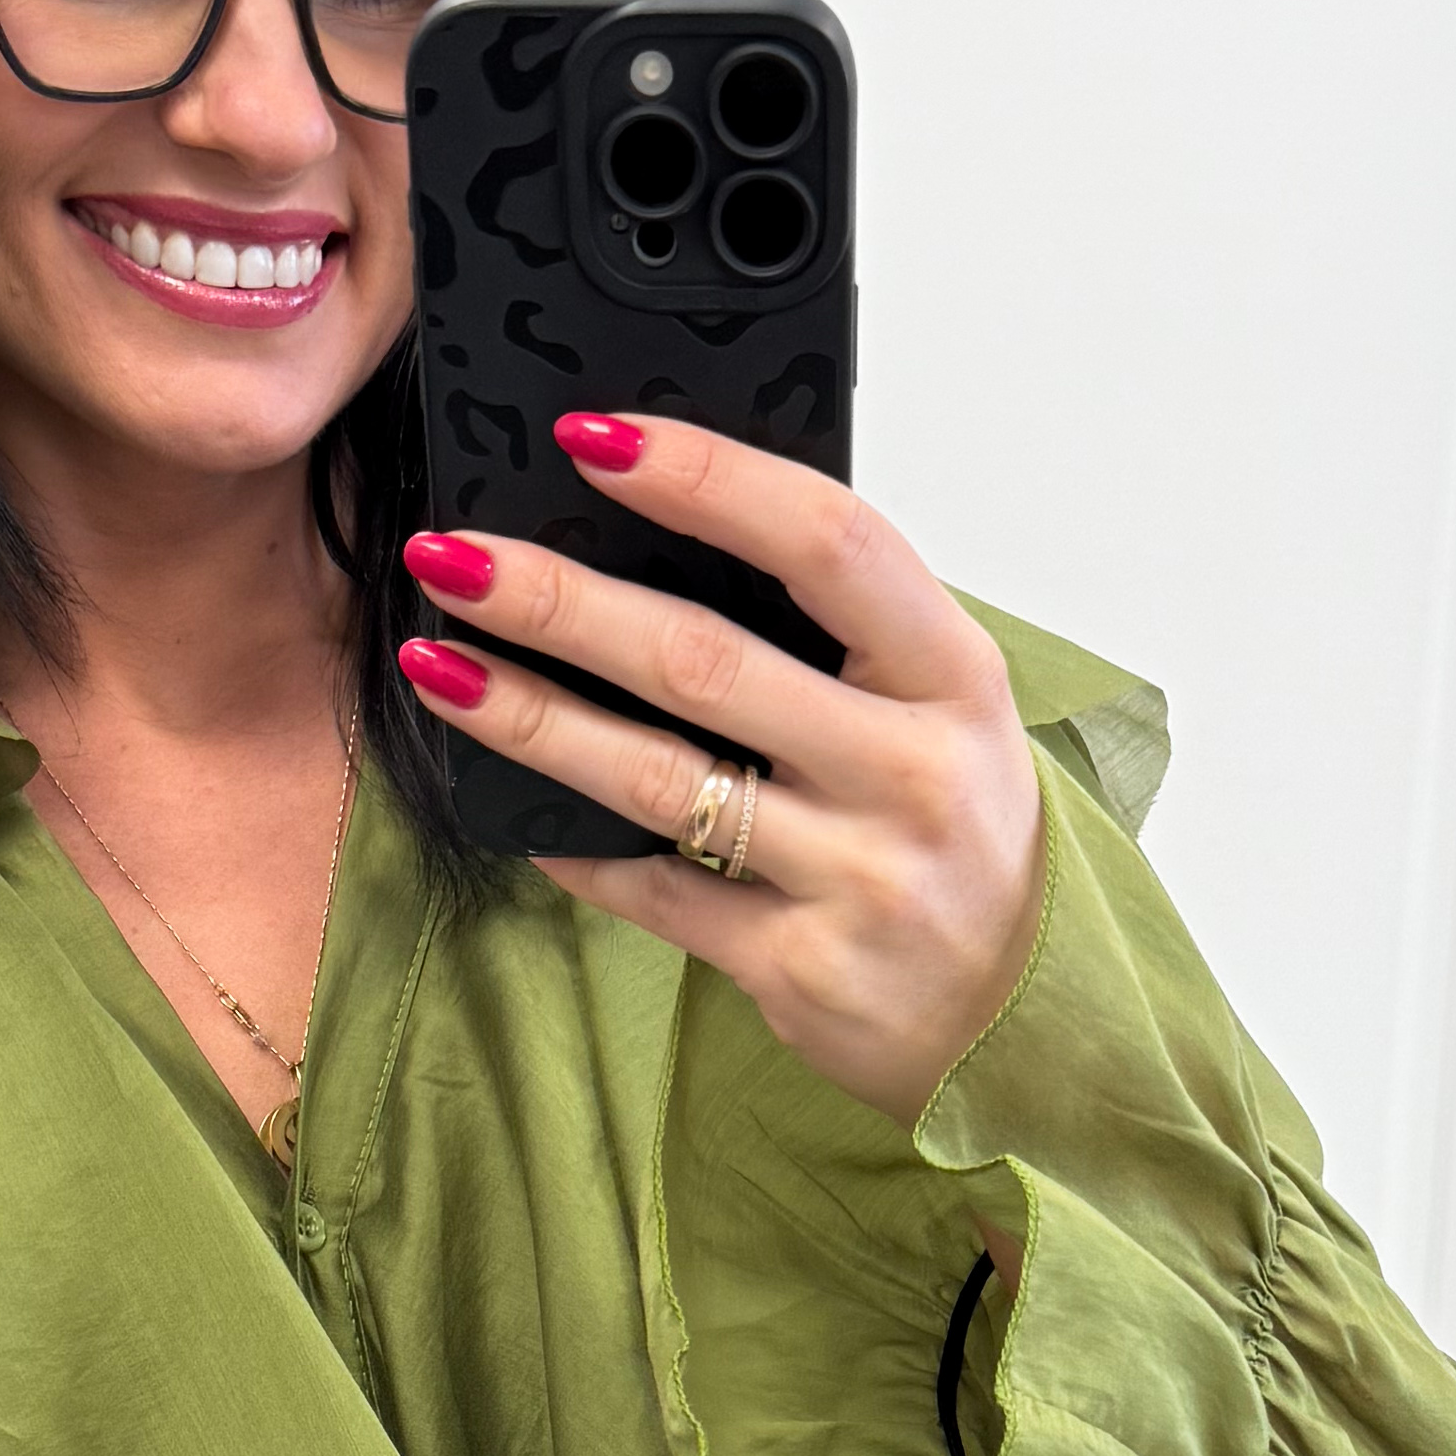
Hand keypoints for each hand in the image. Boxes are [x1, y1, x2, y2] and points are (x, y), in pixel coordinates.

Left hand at [394, 413, 1044, 1134]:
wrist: (1020, 1018)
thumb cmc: (955, 830)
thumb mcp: (940, 708)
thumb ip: (840, 631)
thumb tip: (663, 525)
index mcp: (954, 675)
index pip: (827, 542)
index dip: (705, 479)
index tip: (591, 437)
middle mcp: (912, 772)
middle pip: (706, 660)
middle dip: (560, 599)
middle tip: (452, 552)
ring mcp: (858, 877)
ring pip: (659, 778)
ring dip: (530, 714)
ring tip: (435, 660)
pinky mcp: (800, 967)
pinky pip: (652, 890)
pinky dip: (571, 843)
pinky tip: (506, 804)